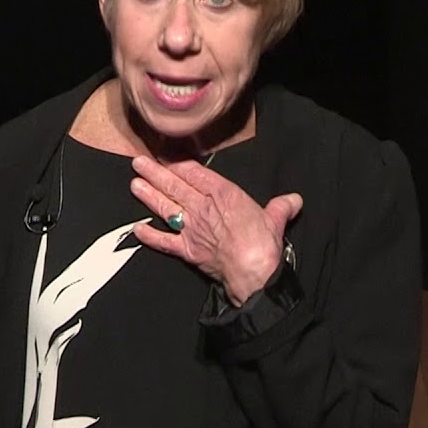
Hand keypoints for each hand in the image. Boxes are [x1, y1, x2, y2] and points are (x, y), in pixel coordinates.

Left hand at [129, 155, 302, 305]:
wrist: (253, 272)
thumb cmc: (264, 243)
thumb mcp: (276, 218)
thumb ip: (281, 207)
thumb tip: (294, 200)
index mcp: (223, 194)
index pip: (195, 173)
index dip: (178, 163)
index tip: (165, 154)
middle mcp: (203, 208)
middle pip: (174, 186)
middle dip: (155, 173)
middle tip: (138, 162)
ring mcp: (192, 229)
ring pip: (166, 208)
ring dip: (148, 195)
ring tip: (134, 184)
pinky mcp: (187, 250)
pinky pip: (164, 241)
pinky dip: (149, 235)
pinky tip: (137, 228)